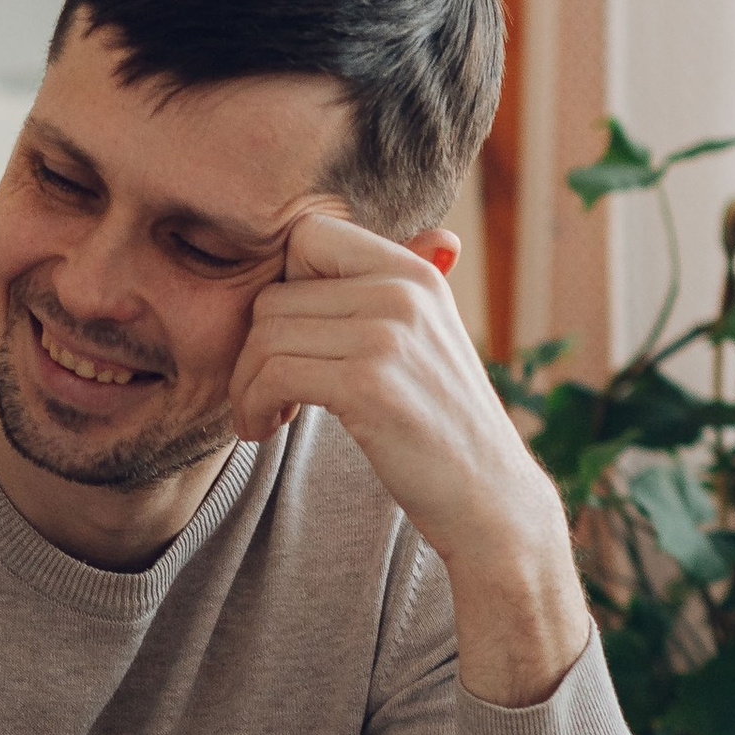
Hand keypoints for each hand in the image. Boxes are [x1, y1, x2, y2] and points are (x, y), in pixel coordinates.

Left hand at [231, 207, 588, 705]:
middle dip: (252, 351)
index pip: (309, 236)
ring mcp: (387, 336)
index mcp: (414, 273)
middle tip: (266, 395)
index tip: (291, 339)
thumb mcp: (428, 342)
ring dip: (246, 386)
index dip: (282, 285)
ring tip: (263, 417)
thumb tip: (436, 236)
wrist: (488, 498)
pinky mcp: (368, 384)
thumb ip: (401, 293)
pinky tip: (265, 429)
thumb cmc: (441, 426)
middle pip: (273, 296)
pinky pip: (273, 374)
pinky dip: (254, 406)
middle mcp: (404, 292)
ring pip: (265, 337)